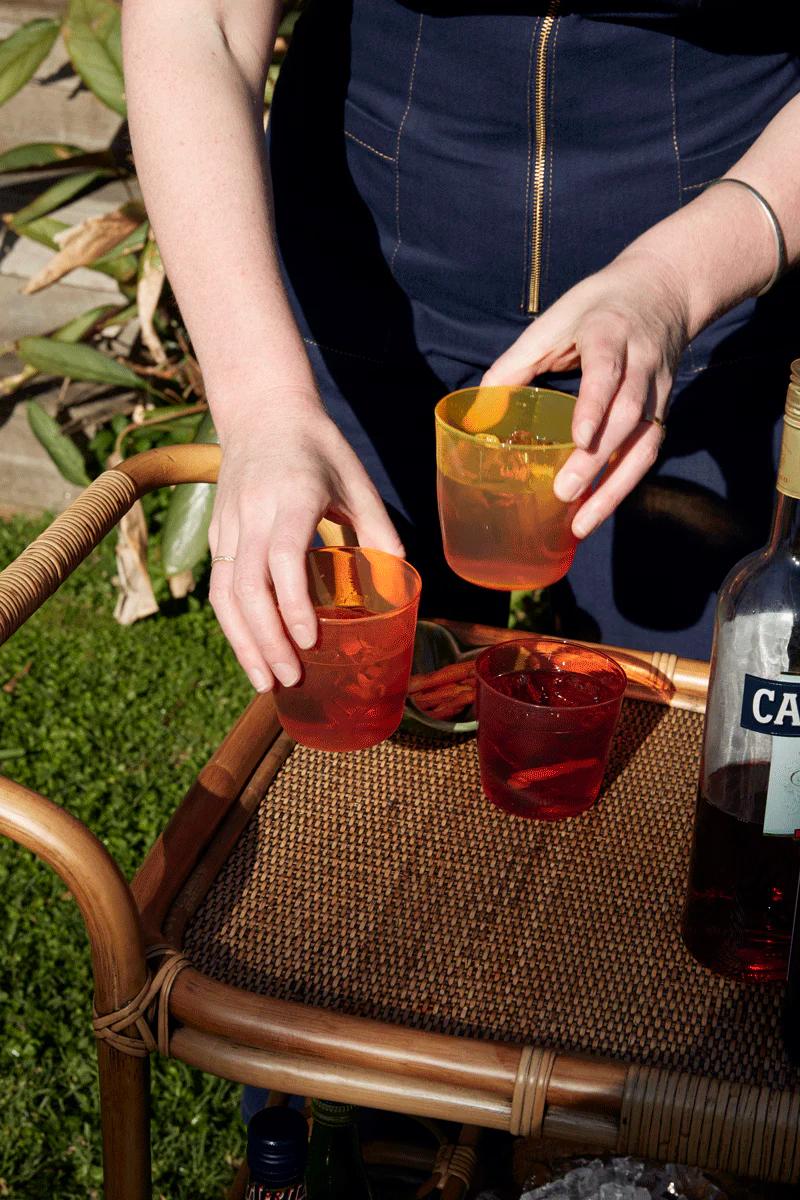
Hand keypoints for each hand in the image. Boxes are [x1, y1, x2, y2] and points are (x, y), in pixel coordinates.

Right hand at [208, 389, 403, 692]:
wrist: (261, 409)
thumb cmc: (317, 446)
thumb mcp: (356, 478)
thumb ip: (378, 528)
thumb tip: (398, 582)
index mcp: (292, 495)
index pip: (283, 557)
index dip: (293, 603)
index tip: (310, 640)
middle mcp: (253, 512)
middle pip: (247, 586)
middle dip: (266, 640)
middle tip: (290, 679)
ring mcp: (229, 523)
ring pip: (224, 592)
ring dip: (243, 642)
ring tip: (266, 682)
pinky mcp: (217, 532)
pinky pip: (220, 586)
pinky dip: (234, 625)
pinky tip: (253, 653)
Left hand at [482, 250, 689, 537]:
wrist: (665, 288)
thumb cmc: (597, 307)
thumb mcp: (555, 319)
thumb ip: (517, 362)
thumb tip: (479, 409)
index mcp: (611, 334)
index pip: (607, 370)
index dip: (595, 403)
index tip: (580, 437)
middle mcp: (642, 363)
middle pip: (626, 414)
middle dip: (597, 458)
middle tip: (564, 493)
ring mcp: (658, 390)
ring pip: (644, 442)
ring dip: (615, 487)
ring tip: (582, 524)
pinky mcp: (663, 410)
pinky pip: (646, 453)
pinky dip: (623, 485)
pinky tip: (596, 510)